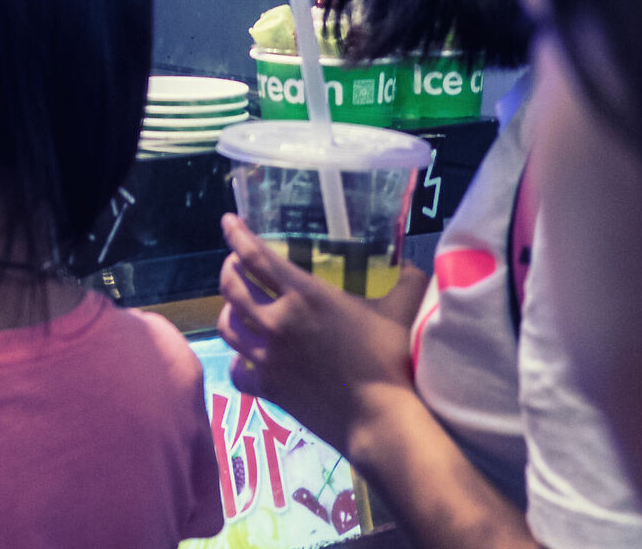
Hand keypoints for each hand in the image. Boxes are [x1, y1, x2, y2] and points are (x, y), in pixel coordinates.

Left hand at [217, 214, 417, 450]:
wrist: (378, 420)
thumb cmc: (389, 362)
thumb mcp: (400, 313)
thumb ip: (407, 283)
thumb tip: (415, 266)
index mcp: (305, 294)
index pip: (255, 255)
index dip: (236, 235)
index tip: (228, 222)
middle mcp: (278, 320)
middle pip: (231, 286)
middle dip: (228, 269)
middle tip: (235, 264)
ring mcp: (267, 356)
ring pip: (226, 325)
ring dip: (228, 311)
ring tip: (237, 307)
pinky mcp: (267, 387)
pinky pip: (236, 370)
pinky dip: (237, 362)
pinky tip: (244, 359)